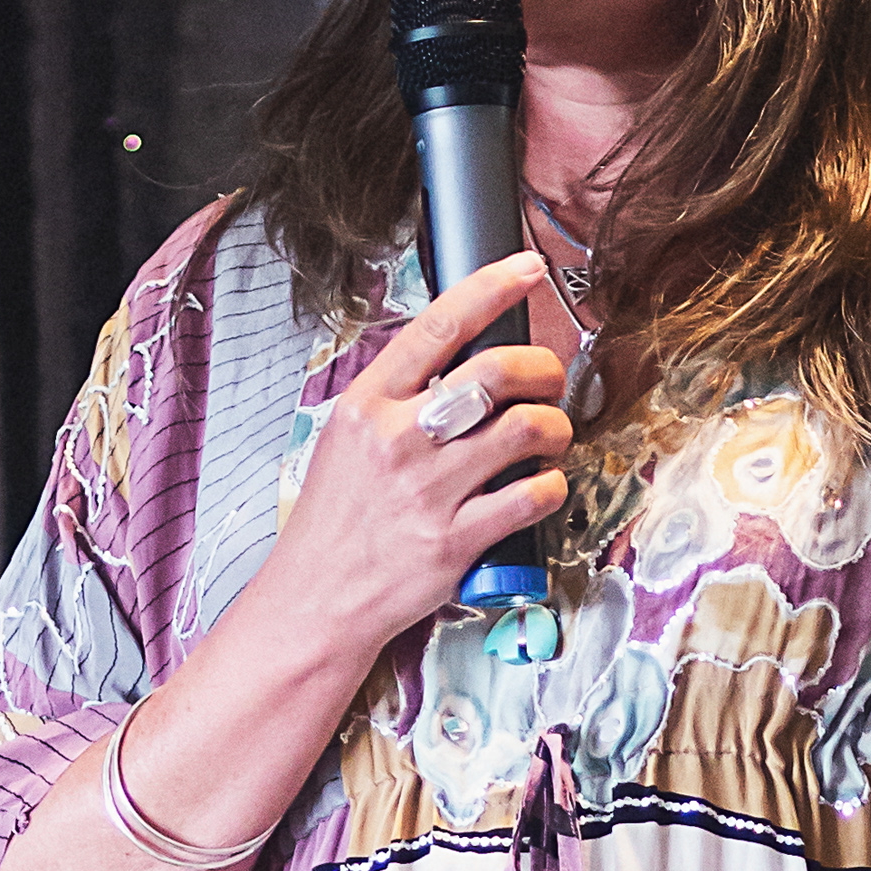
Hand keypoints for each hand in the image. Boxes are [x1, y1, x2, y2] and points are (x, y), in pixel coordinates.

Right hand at [257, 252, 571, 664]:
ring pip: (525, 430)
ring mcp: (428, 492)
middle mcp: (399, 441)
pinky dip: (551, 485)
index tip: (528, 271)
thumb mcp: (346, 439)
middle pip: (497, 372)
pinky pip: (532, 497)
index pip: (439, 326)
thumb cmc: (337, 519)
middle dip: (543, 367)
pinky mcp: (454, 542)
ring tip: (548, 435)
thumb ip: (398, 398)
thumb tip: (461, 356)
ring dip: (555, 427)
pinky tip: (540, 486)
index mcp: (368, 405)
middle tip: (549, 380)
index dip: (493, 289)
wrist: (316, 599)